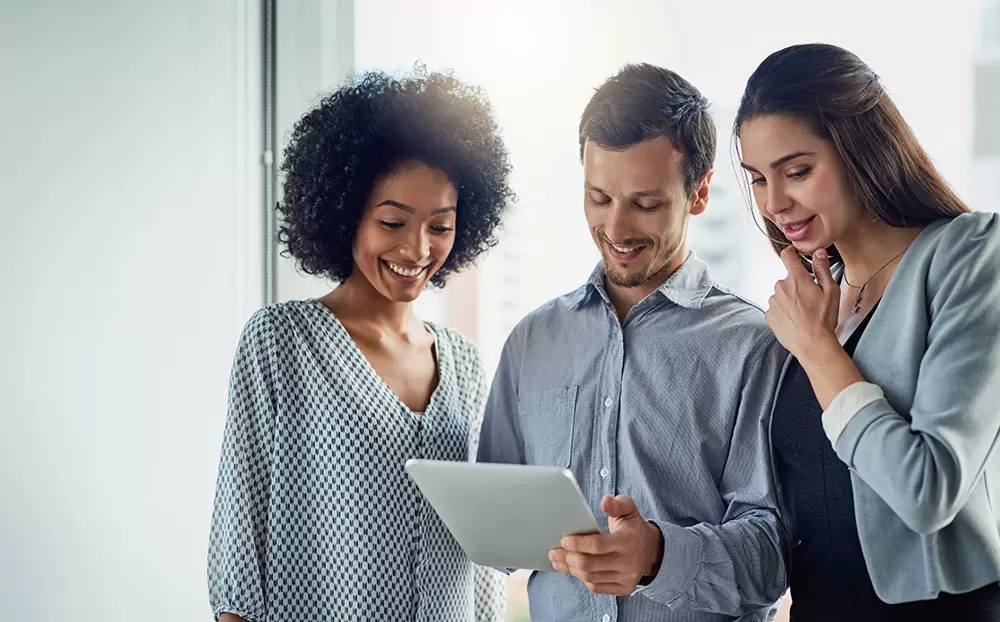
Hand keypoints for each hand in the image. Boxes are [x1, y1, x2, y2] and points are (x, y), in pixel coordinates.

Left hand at [548, 495, 662, 594]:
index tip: (563, 540)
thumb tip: (605, 501)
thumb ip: (616, 504)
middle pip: (590, 564)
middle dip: (567, 558)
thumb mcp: (628, 509)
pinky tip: (572, 569)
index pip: (598, 545)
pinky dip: (581, 578)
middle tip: (553, 551)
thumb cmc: (633, 528)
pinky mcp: (623, 588)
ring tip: (558, 560)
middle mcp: (628, 562)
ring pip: (590, 577)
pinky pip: (596, 587)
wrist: (651, 551)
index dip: (578, 543)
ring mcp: (626, 578)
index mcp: (628, 541)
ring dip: (570, 569)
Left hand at [765, 246, 839, 358]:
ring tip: (804, 313)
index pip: (788, 256)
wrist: (813, 344)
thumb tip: (818, 252)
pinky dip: (784, 312)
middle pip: (788, 279)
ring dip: (790, 300)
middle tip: (810, 298)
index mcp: (796, 279)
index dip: (792, 253)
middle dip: (797, 285)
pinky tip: (795, 320)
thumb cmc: (823, 320)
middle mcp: (781, 288)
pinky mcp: (769, 315)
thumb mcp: (830, 291)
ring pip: (781, 295)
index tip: (795, 254)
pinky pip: (776, 308)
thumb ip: (822, 269)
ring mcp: (773, 302)